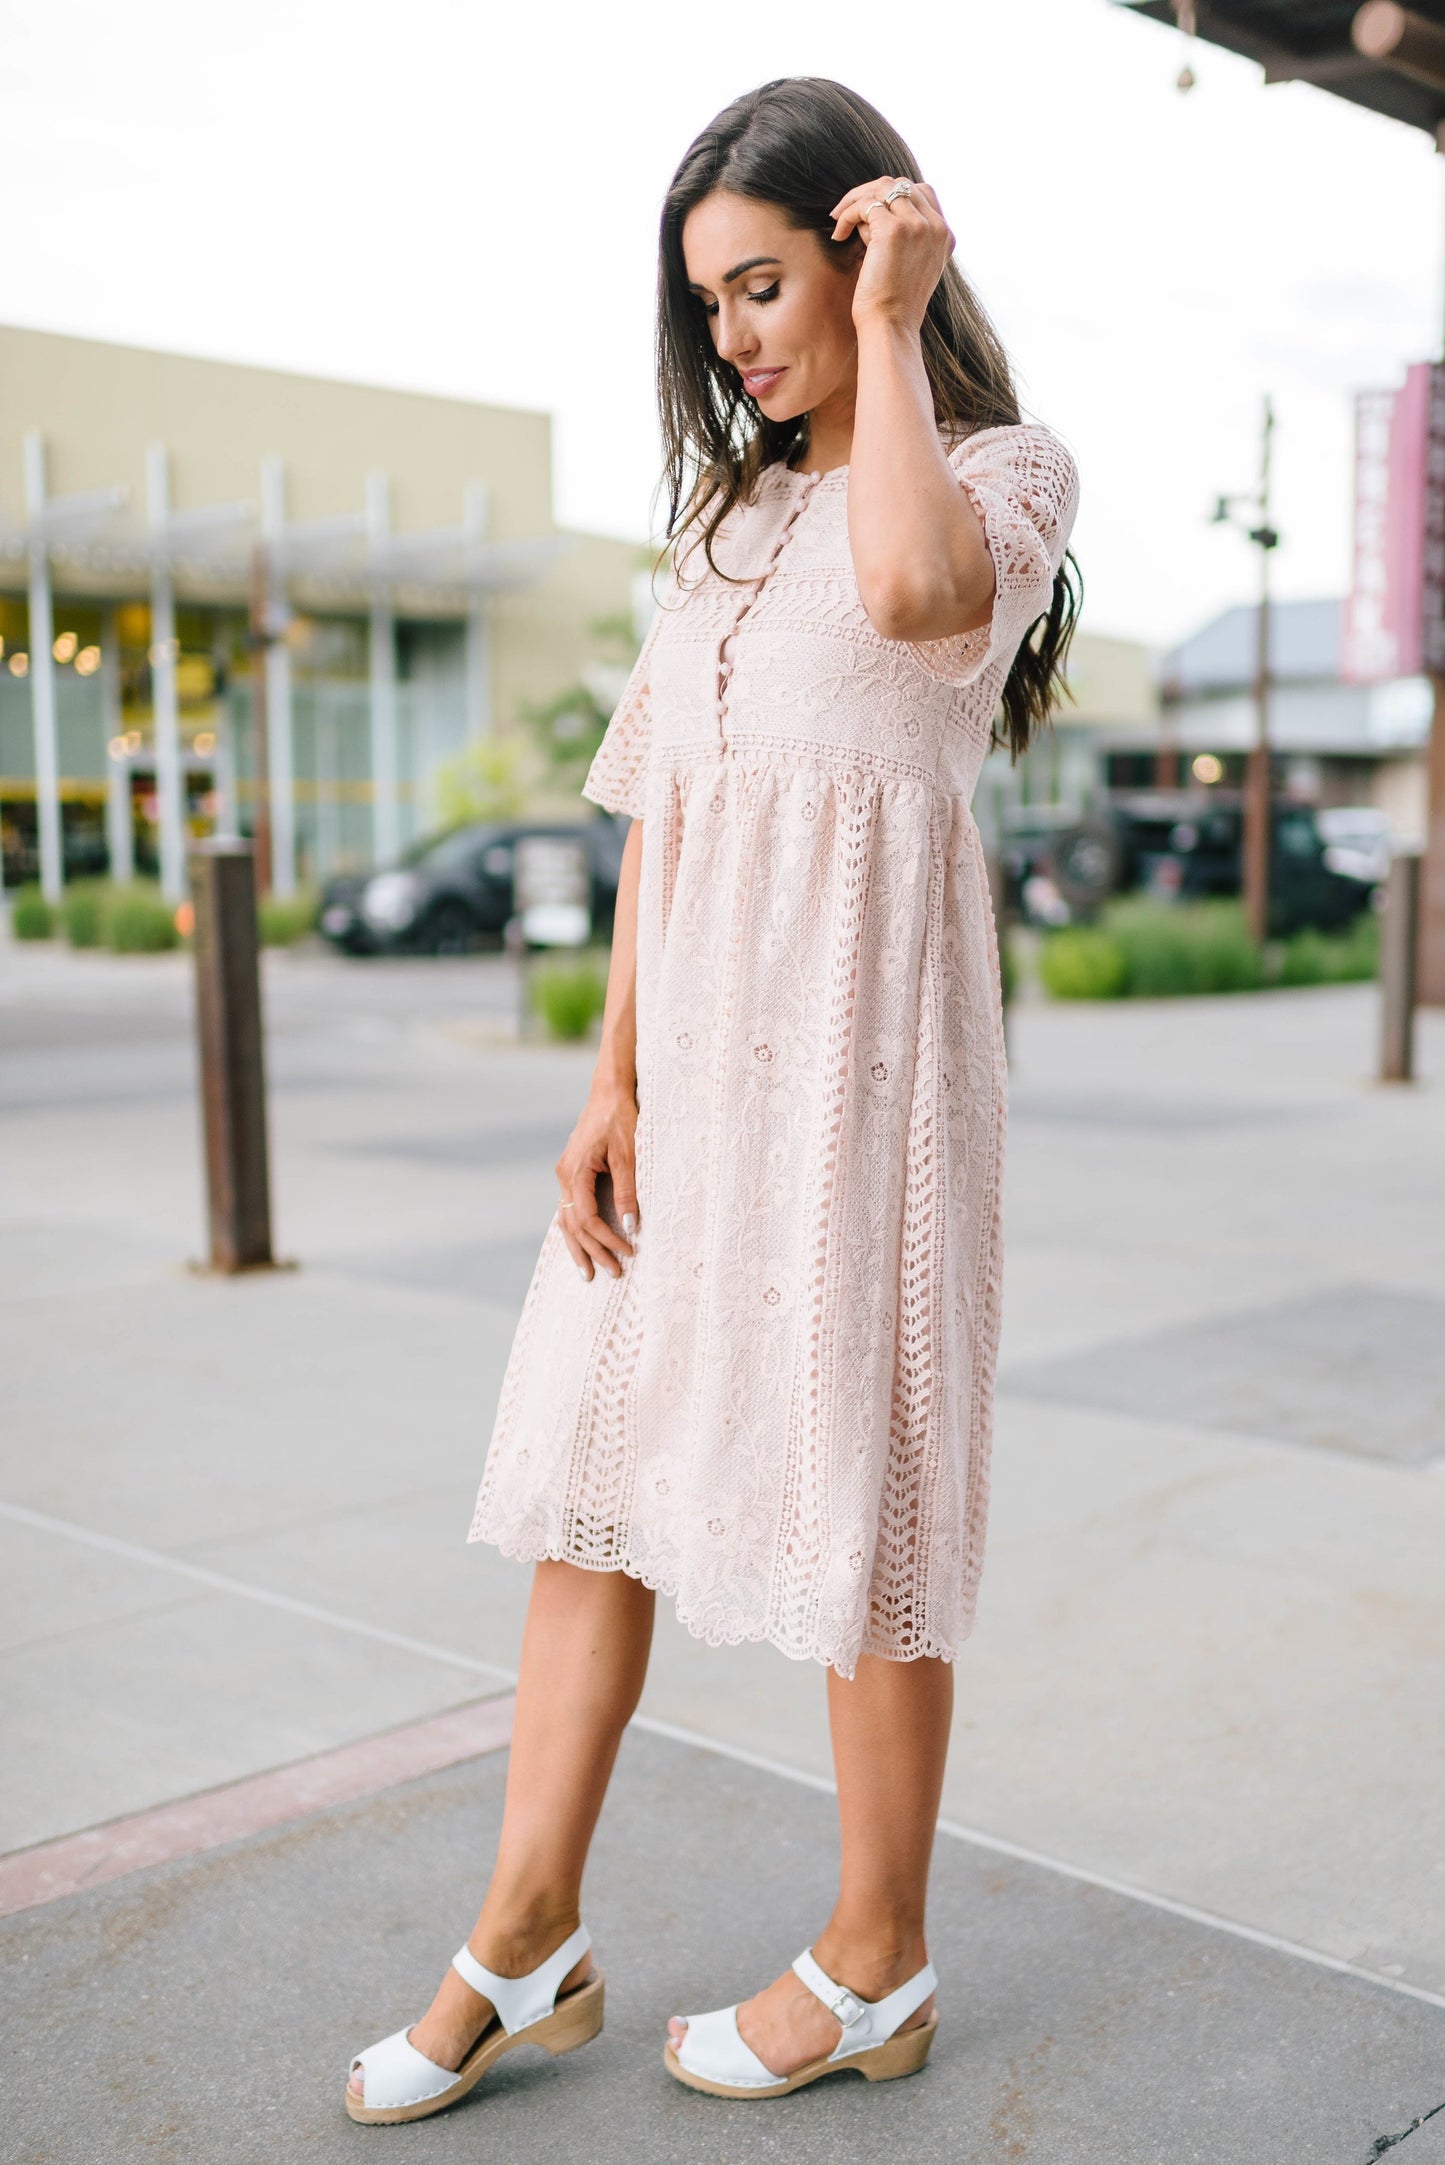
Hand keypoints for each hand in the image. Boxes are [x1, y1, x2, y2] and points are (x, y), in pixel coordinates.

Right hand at [554, 1082, 637, 1280]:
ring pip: (566, 1219)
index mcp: (575, 1172)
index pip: (587, 1219)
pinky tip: (580, 1244)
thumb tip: (628, 1226)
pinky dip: (575, 1229)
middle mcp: (565, 1176)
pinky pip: (569, 1208)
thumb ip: (627, 1190)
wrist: (608, 1091)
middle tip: (613, 1274)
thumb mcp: (629, 1154)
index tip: (628, 1252)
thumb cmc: (620, 1118)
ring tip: (587, 1272)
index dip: (606, 1240)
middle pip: (574, 1225)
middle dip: (592, 1252)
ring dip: (578, 1246)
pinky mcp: (572, 1172)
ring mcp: (565, 1174)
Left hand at [830, 177, 955, 335]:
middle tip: (848, 212)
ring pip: (882, 189)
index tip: (870, 215)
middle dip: (871, 193)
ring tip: (839, 221)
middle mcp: (936, 227)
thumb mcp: (910, 265)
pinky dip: (847, 214)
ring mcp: (917, 226)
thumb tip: (875, 210)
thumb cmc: (893, 304)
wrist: (890, 327)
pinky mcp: (894, 230)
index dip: (893, 197)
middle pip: (901, 185)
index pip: (921, 192)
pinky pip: (865, 205)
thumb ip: (905, 237)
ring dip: (856, 200)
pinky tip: (838, 234)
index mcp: (945, 235)